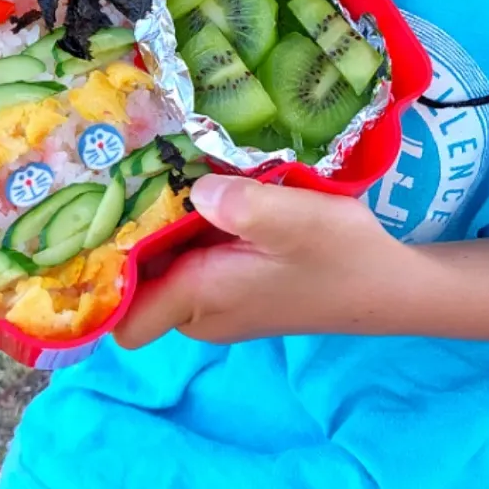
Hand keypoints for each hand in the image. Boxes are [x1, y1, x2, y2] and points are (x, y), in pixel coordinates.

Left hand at [114, 176, 400, 349]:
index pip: (123, 317)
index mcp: (200, 298)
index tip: (99, 221)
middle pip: (136, 282)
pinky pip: (192, 260)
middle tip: (129, 174)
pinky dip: (190, 230)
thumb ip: (243, 205)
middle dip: (129, 235)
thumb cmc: (342, 257)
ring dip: (161, 226)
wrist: (389, 286)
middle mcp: (200, 310)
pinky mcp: (236, 288)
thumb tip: (195, 188)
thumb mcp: (298, 221)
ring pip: (165, 266)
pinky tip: (206, 191)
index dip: (101, 278)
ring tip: (165, 171)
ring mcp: (217, 302)